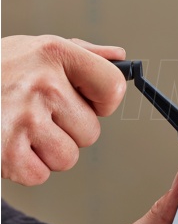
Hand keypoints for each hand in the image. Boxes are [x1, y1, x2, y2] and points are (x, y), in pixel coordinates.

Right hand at [1, 35, 126, 184]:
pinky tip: (10, 144)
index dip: (105, 100)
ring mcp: (23, 119)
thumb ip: (84, 54)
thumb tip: (119, 57)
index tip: (90, 100)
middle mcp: (42, 84)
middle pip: (91, 132)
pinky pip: (41, 174)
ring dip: (49, 150)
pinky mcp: (4, 151)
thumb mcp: (37, 48)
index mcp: (55, 53)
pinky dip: (26, 166)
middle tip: (39, 113)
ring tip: (23, 128)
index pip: (113, 87)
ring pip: (69, 157)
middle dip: (70, 129)